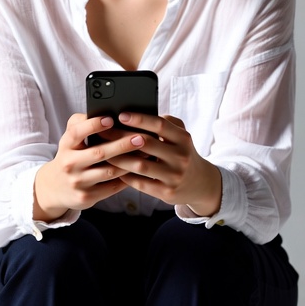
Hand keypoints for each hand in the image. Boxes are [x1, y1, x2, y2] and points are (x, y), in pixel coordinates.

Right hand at [32, 113, 143, 220]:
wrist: (55, 188)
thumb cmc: (71, 156)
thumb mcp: (70, 140)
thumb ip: (83, 124)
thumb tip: (107, 112)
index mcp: (66, 145)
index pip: (77, 132)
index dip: (94, 125)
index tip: (111, 119)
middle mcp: (70, 163)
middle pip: (99, 153)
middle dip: (122, 145)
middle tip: (141, 138)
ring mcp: (78, 182)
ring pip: (109, 171)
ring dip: (130, 162)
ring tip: (146, 153)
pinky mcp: (87, 197)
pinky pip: (112, 187)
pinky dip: (127, 178)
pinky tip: (139, 170)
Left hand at [104, 112, 222, 216]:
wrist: (200, 183)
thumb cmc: (183, 153)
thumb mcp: (182, 136)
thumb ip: (166, 123)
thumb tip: (138, 113)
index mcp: (183, 139)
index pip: (160, 125)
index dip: (139, 119)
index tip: (121, 115)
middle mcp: (181, 157)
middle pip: (146, 144)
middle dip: (121, 137)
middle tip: (104, 132)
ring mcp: (174, 176)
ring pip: (140, 165)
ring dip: (118, 158)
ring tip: (104, 151)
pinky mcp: (166, 192)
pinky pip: (140, 183)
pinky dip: (124, 175)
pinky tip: (113, 169)